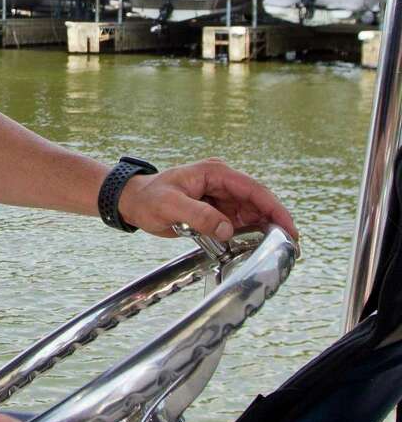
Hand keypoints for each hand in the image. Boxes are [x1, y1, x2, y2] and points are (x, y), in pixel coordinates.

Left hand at [119, 158, 298, 243]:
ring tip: (276, 248)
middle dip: (275, 221)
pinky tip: (255, 246)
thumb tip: (228, 229)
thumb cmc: (148, 198)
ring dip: (263, 229)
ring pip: (250, 213)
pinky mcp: (216, 210)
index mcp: (214, 173)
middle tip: (290, 245)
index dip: (274, 208)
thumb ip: (200, 215)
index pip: (253, 189)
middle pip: (257, 201)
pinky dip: (247, 233)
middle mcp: (221, 182)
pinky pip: (238, 222)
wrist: (132, 202)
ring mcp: (220, 196)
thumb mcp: (170, 206)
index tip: (289, 228)